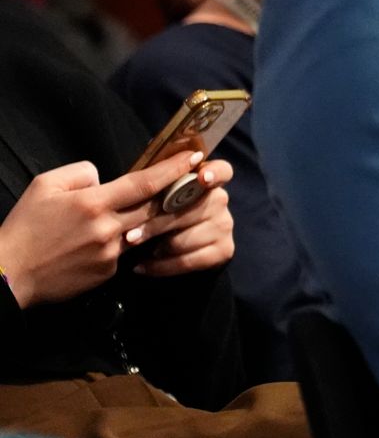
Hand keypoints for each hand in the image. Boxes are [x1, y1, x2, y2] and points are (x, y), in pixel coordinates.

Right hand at [0, 151, 203, 306]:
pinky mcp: (108, 272)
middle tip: (203, 179)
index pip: (144, 183)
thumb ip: (80, 174)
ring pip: (148, 231)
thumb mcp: (44, 186)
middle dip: (182, 193)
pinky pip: (129, 251)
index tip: (195, 157)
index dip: (173, 169)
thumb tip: (105, 176)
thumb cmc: (25, 226)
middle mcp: (107, 227)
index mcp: (93, 203)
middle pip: (157, 208)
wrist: (9, 273)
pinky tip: (137, 235)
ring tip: (183, 204)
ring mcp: (110, 252)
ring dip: (167, 218)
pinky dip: (135, 241)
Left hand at [125, 158, 233, 277]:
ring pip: (191, 235)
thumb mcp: (133, 196)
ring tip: (135, 250)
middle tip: (130, 236)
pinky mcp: (222, 251)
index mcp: (202, 179)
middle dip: (159, 222)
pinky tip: (143, 266)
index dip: (214, 172)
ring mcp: (223, 226)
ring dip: (159, 245)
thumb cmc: (141, 217)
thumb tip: (95, 175)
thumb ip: (132, 182)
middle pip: (194, 207)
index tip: (201, 178)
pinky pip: (192, 259)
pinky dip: (165, 265)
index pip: (221, 170)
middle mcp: (219, 200)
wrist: (150, 254)